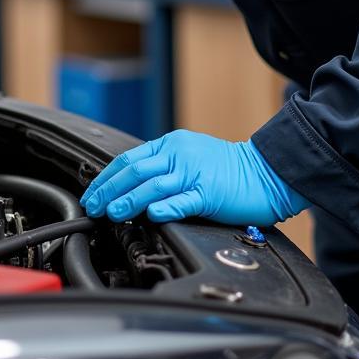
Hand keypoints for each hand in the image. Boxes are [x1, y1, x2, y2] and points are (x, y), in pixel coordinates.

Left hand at [80, 130, 308, 225]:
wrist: (266, 172)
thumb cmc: (228, 170)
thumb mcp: (189, 158)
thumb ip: (162, 169)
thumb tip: (131, 188)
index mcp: (171, 145)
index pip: (129, 159)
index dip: (106, 178)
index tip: (92, 194)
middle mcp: (179, 155)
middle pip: (134, 171)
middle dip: (109, 190)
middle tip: (93, 206)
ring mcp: (194, 173)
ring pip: (153, 185)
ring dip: (128, 200)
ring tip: (112, 212)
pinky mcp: (210, 192)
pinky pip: (183, 200)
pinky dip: (165, 207)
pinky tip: (150, 214)